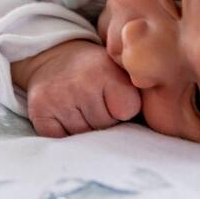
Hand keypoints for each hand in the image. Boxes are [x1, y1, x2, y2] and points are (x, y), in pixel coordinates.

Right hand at [13, 40, 141, 136]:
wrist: (52, 58)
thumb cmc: (94, 71)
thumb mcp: (118, 68)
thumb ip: (137, 90)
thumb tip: (159, 122)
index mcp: (104, 71)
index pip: (128, 110)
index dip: (124, 108)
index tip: (115, 96)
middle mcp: (79, 84)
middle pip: (106, 126)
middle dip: (105, 120)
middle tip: (94, 101)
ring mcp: (57, 100)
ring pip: (85, 136)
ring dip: (86, 128)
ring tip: (80, 107)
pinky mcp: (40, 113)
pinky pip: (62, 140)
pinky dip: (66, 133)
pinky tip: (65, 115)